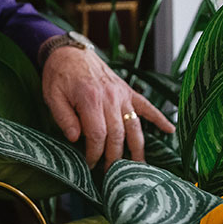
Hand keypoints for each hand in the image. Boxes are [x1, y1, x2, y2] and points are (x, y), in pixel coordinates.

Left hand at [42, 46, 173, 167]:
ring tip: (139, 167)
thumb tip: (75, 139)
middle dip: (114, 157)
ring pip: (134, 126)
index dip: (95, 153)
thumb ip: (64, 118)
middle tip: (110, 172)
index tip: (90, 164)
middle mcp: (110, 97)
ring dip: (137, 148)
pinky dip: (159, 118)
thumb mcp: (52, 96)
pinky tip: (170, 130)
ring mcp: (121, 94)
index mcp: (90, 99)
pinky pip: (146, 106)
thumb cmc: (59, 75)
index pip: (98, 135)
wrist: (70, 51)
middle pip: (118, 134)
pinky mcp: (127, 91)